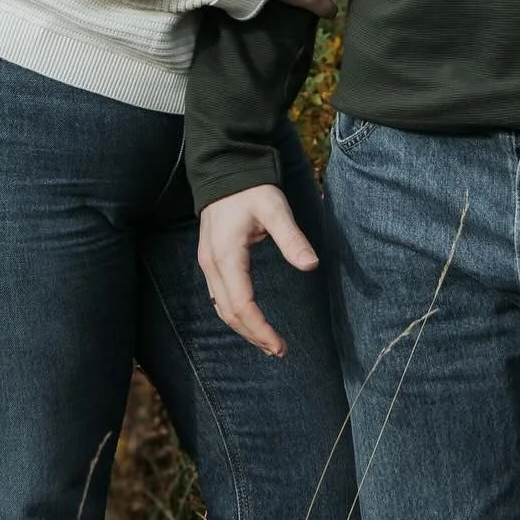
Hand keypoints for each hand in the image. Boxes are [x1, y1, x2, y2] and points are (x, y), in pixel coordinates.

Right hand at [198, 185, 318, 355]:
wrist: (225, 168)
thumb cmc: (251, 188)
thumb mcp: (275, 209)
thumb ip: (292, 238)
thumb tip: (311, 265)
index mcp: (227, 255)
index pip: (242, 305)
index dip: (260, 329)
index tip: (281, 345)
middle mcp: (212, 264)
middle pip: (229, 313)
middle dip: (254, 335)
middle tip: (280, 350)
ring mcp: (208, 263)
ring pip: (221, 307)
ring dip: (243, 328)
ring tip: (268, 342)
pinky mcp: (210, 260)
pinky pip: (218, 296)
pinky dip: (235, 313)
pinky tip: (250, 319)